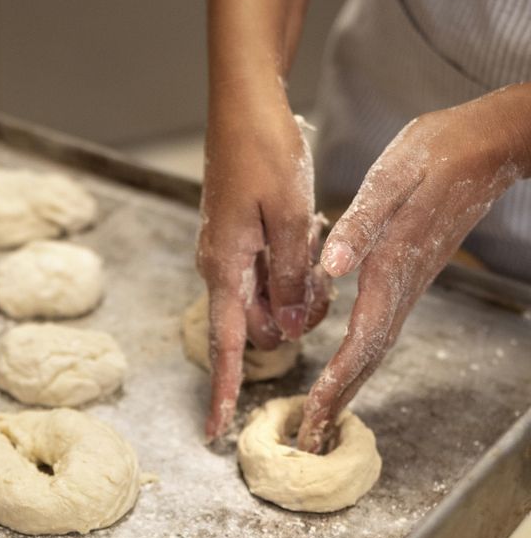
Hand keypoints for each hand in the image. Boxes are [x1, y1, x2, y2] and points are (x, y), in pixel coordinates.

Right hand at [198, 90, 330, 439]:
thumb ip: (290, 276)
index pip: (223, 343)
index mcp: (224, 266)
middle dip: (288, 320)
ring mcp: (227, 250)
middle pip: (252, 323)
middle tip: (321, 283)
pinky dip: (288, 265)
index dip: (222, 390)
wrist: (243, 104)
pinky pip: (264, 270)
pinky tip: (305, 229)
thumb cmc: (262, 153)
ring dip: (293, 288)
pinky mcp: (237, 235)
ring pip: (262, 297)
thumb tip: (288, 328)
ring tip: (314, 240)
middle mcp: (219, 265)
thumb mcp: (288, 216)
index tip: (215, 432)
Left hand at [298, 85, 530, 451]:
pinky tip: (346, 367)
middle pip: (370, 355)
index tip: (316, 412)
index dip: (336, 379)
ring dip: (349, 382)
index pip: (361, 339)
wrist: (488, 144)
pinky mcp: (411, 272)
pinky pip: (383, 326)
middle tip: (313, 436)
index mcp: (391, 265)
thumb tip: (332, 266)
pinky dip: (361, 355)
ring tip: (323, 415)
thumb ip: (360, 224)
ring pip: (377, 345)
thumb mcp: (390, 177)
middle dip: (340, 398)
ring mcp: (410, 281)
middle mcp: (402, 284)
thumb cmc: (437, 153)